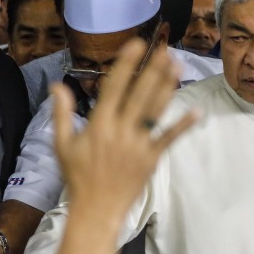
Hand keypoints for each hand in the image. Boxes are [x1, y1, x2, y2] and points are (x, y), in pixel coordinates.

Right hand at [53, 39, 196, 215]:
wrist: (96, 209)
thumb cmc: (77, 176)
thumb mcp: (62, 144)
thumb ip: (61, 113)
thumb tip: (56, 85)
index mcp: (99, 124)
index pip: (114, 87)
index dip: (126, 64)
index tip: (136, 44)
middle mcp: (120, 131)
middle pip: (140, 95)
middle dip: (154, 71)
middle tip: (166, 50)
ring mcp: (138, 145)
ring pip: (155, 111)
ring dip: (168, 88)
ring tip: (178, 68)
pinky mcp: (151, 159)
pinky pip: (169, 139)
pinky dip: (183, 125)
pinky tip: (197, 112)